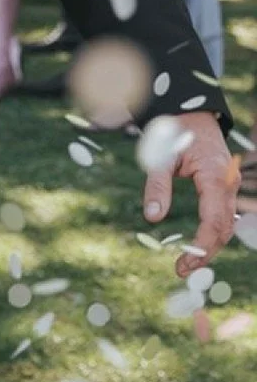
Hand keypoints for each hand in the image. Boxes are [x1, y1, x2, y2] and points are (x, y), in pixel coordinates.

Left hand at [142, 111, 236, 277]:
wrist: (191, 111)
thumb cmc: (173, 130)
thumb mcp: (160, 154)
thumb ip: (156, 184)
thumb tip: (152, 217)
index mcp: (215, 176)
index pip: (213, 221)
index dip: (201, 246)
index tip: (184, 263)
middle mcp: (228, 183)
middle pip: (223, 228)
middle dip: (206, 252)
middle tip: (181, 270)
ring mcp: (229, 185)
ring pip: (227, 224)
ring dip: (210, 245)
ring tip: (188, 262)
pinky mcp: (224, 186)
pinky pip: (223, 215)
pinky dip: (213, 232)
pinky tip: (198, 244)